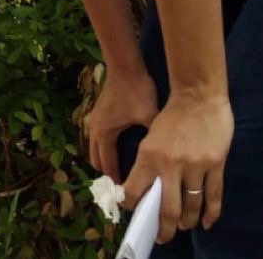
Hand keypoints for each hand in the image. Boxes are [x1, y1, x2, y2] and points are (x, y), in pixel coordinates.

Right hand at [87, 66, 158, 181]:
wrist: (125, 66)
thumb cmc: (137, 91)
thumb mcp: (150, 117)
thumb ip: (155, 140)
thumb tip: (167, 163)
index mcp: (105, 135)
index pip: (108, 167)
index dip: (119, 183)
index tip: (133, 196)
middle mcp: (95, 131)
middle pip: (97, 162)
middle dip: (110, 176)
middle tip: (130, 187)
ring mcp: (94, 122)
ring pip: (96, 151)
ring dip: (107, 162)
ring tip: (127, 174)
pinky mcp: (98, 116)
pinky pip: (99, 141)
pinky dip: (107, 151)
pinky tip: (123, 152)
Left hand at [121, 91, 232, 242]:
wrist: (197, 97)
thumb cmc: (171, 116)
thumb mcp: (151, 136)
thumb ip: (148, 162)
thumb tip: (143, 188)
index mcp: (148, 154)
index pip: (136, 190)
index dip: (134, 206)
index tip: (134, 213)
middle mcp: (170, 163)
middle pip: (167, 208)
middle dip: (164, 228)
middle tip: (162, 238)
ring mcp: (194, 165)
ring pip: (192, 205)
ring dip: (188, 221)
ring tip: (184, 227)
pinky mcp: (215, 164)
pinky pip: (213, 196)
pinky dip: (211, 213)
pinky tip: (207, 222)